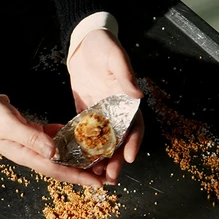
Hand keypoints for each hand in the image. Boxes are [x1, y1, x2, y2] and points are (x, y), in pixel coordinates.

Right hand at [0, 97, 102, 186]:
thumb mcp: (11, 126)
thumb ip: (32, 138)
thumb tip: (54, 152)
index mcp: (31, 157)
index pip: (60, 171)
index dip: (81, 178)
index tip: (99, 183)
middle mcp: (38, 155)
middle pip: (67, 167)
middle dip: (87, 172)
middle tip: (109, 175)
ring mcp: (39, 147)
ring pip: (65, 156)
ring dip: (83, 158)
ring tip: (102, 159)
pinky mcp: (40, 137)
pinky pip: (59, 142)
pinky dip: (72, 141)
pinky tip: (85, 138)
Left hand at [67, 29, 143, 184]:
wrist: (85, 40)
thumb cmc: (103, 45)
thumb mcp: (115, 56)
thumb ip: (125, 75)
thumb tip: (138, 95)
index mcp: (129, 102)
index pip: (135, 127)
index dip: (133, 143)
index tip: (128, 158)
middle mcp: (118, 113)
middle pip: (120, 142)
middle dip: (115, 161)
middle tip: (110, 177)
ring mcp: (103, 116)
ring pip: (105, 144)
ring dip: (102, 161)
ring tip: (96, 176)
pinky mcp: (88, 115)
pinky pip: (88, 136)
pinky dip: (86, 150)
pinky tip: (81, 162)